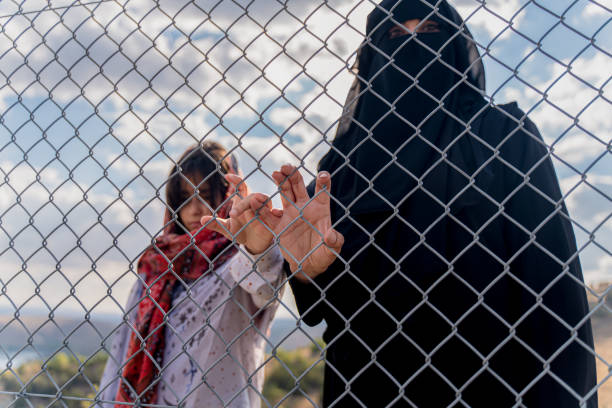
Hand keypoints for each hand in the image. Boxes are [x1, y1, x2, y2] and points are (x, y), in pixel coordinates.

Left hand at [200, 174, 279, 254]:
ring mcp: (265, 211)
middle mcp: (255, 204)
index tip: (227, 175)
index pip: (241, 187)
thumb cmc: (240, 232)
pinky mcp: (274, 220)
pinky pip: (276, 214)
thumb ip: (216, 224)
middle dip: (242, 204)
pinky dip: (275, 213)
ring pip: (265, 201)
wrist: (253, 244)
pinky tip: (274, 213)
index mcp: (243, 202)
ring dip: (259, 203)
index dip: (236, 180)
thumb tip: (202, 220)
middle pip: (251, 196)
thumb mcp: (227, 229)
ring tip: (254, 204)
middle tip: (232, 215)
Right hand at [254, 164, 343, 282]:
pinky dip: (262, 209)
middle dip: (293, 176)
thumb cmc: (323, 254)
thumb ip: (334, 242)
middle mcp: (304, 208)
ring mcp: (290, 215)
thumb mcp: (332, 250)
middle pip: (299, 188)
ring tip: (275, 173)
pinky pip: (268, 216)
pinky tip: (256, 200)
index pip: (322, 193)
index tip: (324, 174)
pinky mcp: (278, 226)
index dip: (323, 183)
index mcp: (320, 210)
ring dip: (280, 183)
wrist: (308, 264)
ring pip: (284, 195)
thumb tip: (330, 236)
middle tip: (287, 166)